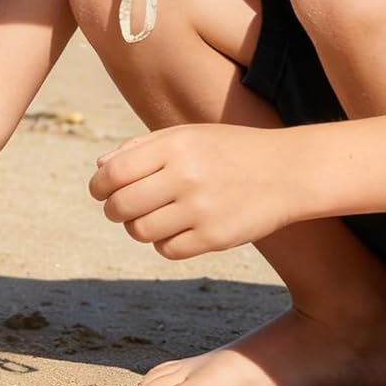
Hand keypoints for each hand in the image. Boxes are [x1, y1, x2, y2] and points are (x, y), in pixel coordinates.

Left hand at [89, 122, 307, 258]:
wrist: (288, 171)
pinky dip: (164, 243)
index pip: (114, 172)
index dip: (98, 186)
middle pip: (121, 205)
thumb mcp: (187, 135)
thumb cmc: (229, 150)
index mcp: (174, 146)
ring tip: (149, 218)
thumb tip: (100, 169)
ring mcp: (201, 209)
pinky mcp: (216, 238)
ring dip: (137, 227)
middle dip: (112, 209)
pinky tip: (176, 229)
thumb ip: (140, 148)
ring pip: (141, 231)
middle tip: (119, 209)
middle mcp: (185, 177)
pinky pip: (168, 249)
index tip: (100, 191)